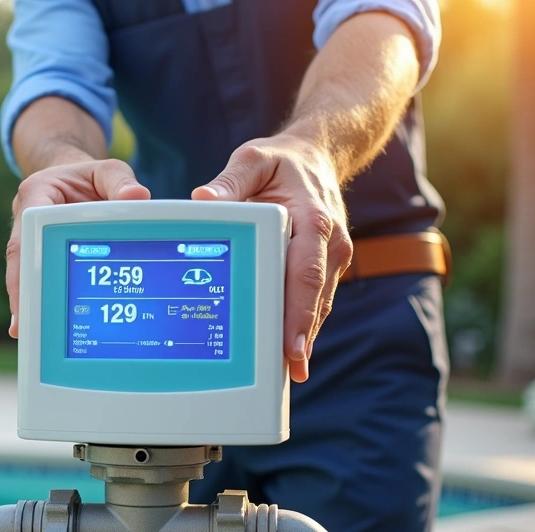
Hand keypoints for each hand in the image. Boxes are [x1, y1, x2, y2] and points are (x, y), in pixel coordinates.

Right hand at [7, 159, 150, 337]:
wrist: (74, 177)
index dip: (28, 256)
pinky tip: (37, 324)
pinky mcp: (38, 253)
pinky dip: (36, 298)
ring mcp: (29, 238)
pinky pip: (35, 276)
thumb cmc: (89, 176)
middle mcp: (26, 217)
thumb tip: (136, 198)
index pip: (28, 226)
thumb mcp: (108, 171)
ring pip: (22, 271)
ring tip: (25, 331)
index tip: (30, 280)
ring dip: (24, 300)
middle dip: (20, 290)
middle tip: (22, 321)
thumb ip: (120, 182)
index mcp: (37, 193)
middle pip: (19, 257)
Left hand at [192, 133, 353, 382]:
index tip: (289, 342)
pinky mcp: (325, 265)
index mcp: (312, 219)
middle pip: (315, 297)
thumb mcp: (252, 161)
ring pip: (319, 304)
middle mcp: (328, 242)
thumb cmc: (281, 163)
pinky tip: (290, 352)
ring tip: (290, 371)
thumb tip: (203, 200)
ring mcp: (331, 256)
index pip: (305, 273)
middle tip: (291, 369)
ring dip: (306, 337)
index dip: (298, 312)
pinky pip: (316, 299)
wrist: (316, 157)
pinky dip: (305, 324)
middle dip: (303, 336)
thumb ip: (229, 182)